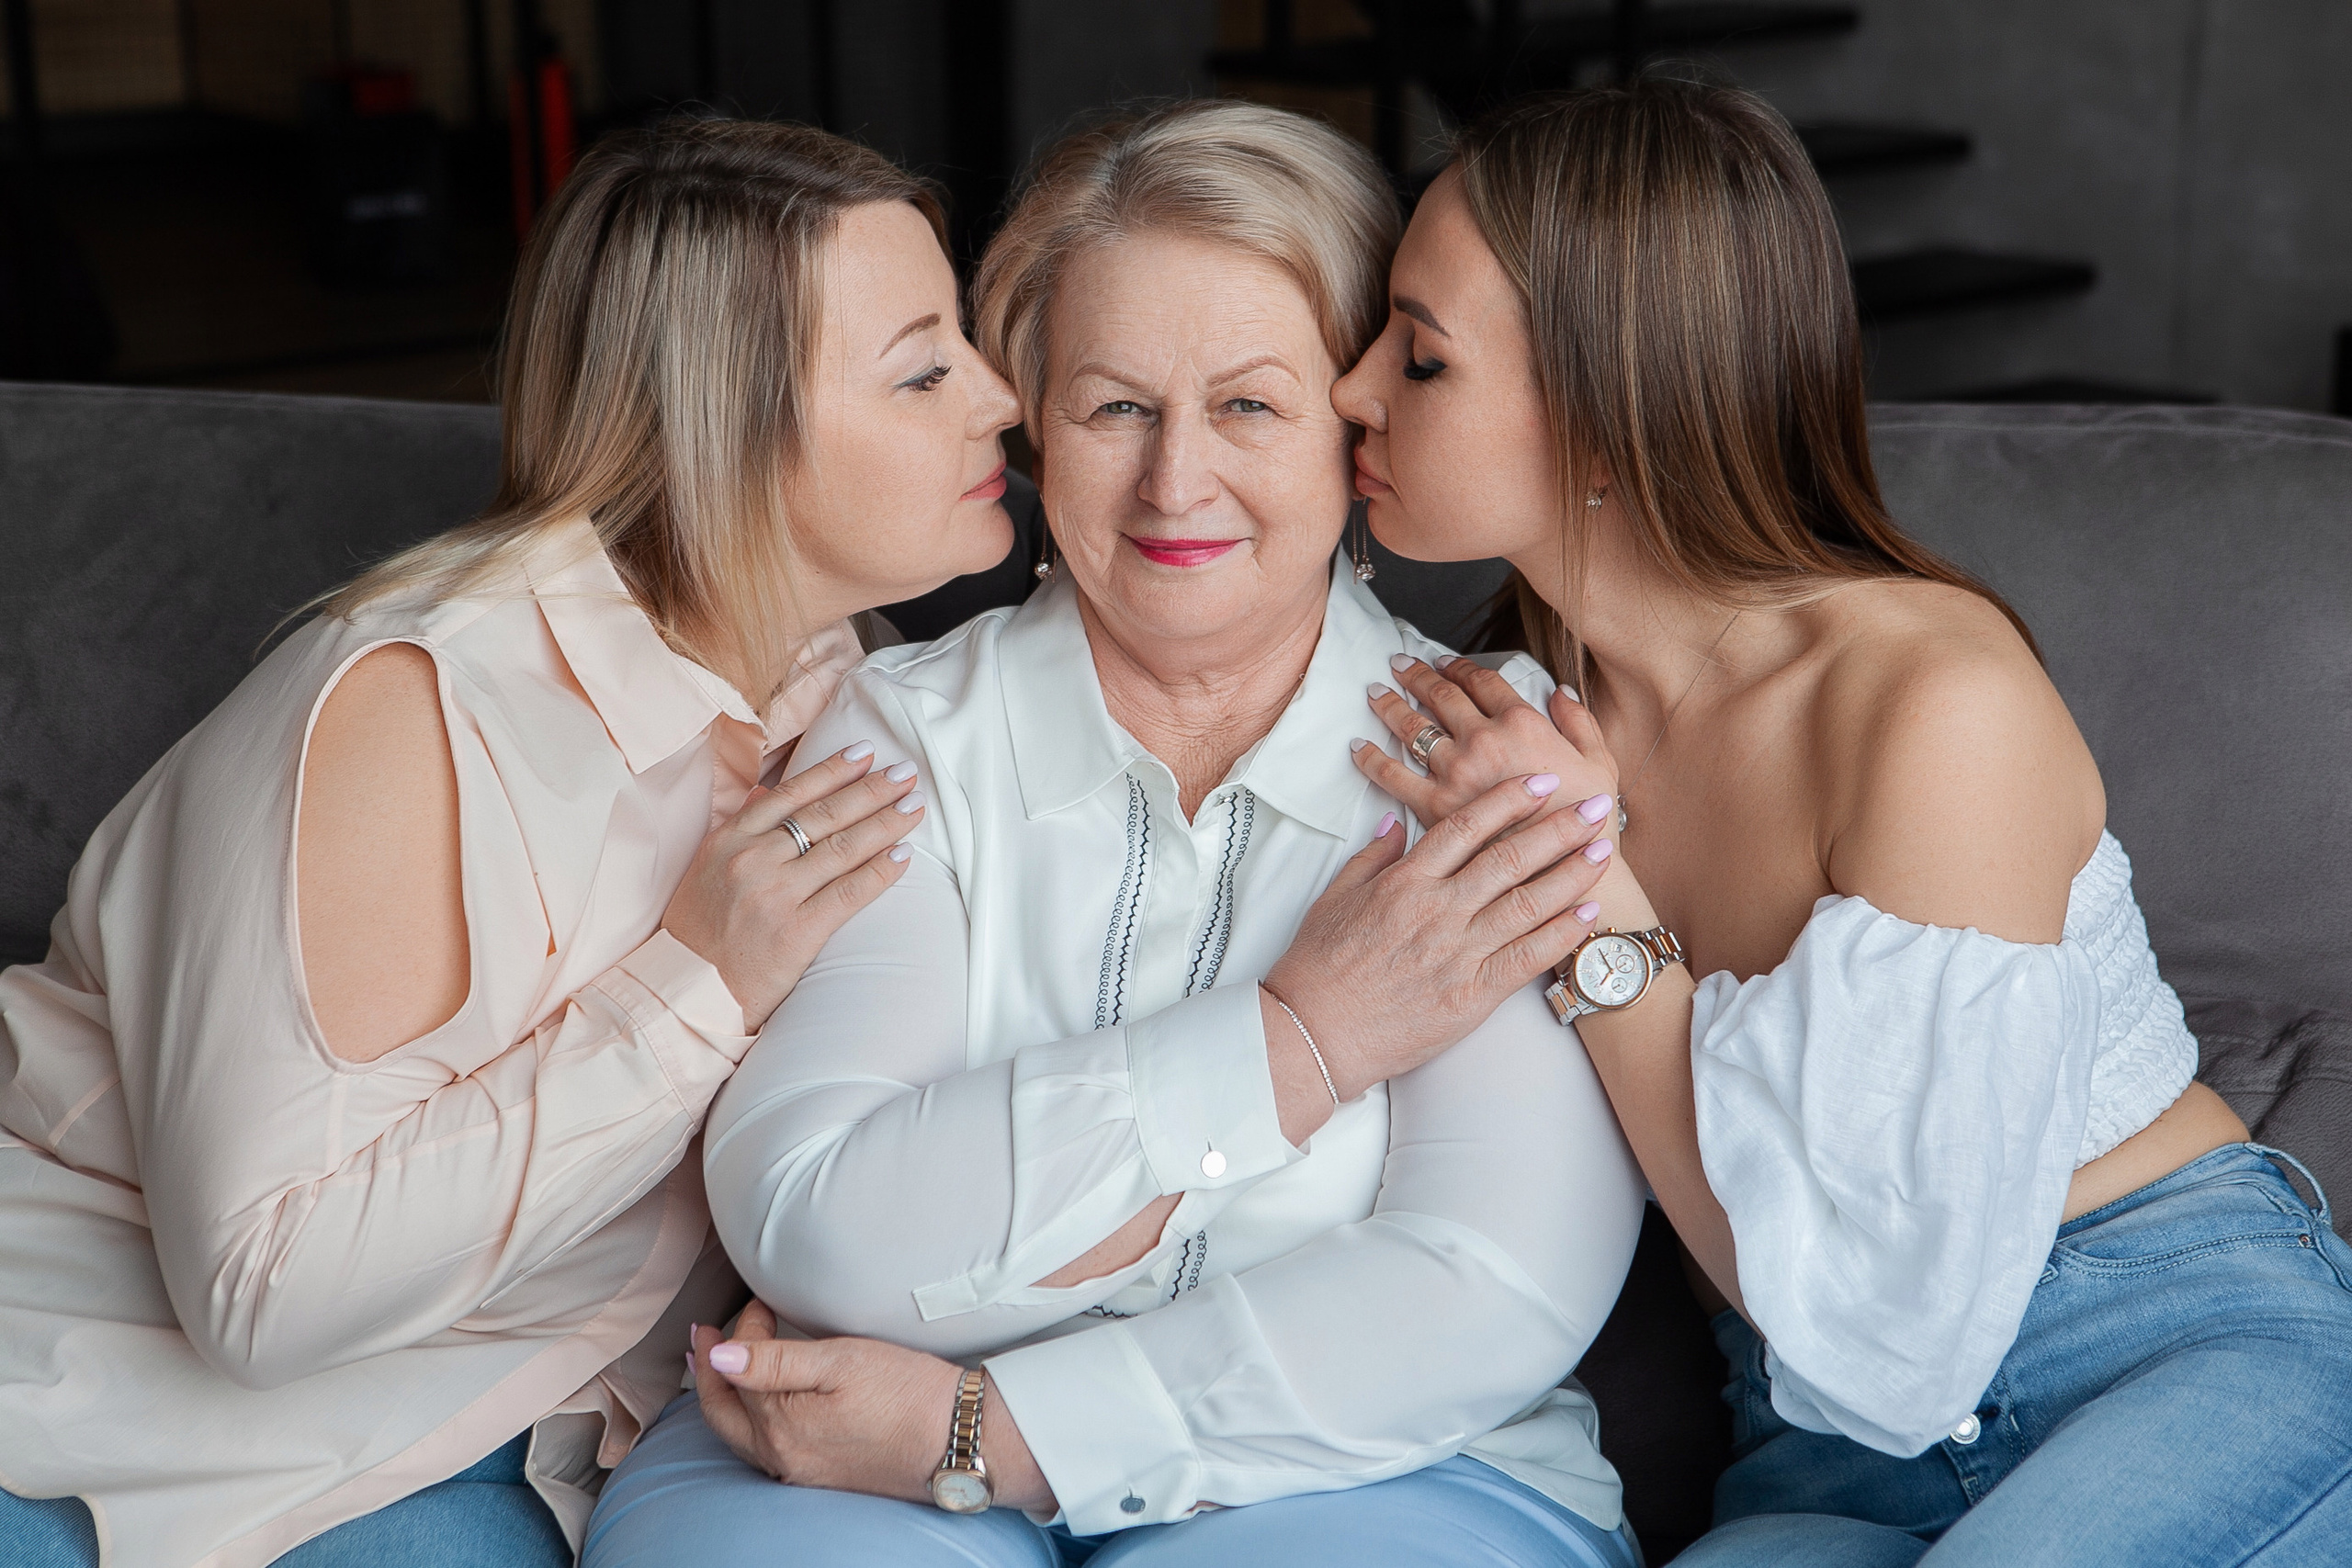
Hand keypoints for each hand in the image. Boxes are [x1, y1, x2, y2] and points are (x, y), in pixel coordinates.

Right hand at [661, 744, 924, 1029]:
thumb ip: (740, 827)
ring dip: (886, 823)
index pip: (791, 794)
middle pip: (825, 815)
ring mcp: (776, 895)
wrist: (687, 992)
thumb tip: (769, 791)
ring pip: (843, 848)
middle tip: (907, 774)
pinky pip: (849, 893)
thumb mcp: (707, 868)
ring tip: (915, 806)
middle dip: (872, 790)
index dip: (833, 770)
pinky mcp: (797, 932)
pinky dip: (880, 871)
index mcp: (730, 840)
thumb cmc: (699, 931)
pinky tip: (904, 855)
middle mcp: (753, 860)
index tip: (867, 753)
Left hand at [691, 1302, 1053, 1509]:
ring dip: (724, 1396)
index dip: (744, 1328)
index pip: (739, 1367)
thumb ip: (772, 1361)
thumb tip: (717, 1356)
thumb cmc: (906, 1392)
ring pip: (740, 1433)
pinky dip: (748, 1420)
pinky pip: (764, 1448)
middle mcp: (781, 1455)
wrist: (958, 1439)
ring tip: (717, 1367)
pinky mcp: (820, 1476)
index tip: (761, 1301)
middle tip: (702, 1334)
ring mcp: (799, 1470)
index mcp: (779, 1424)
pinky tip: (759, 1405)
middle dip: (707, 1369)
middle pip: (723, 1412)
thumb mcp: (840, 1360)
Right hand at [1263, 772, 1612, 1101]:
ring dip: (1572, 873)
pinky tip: (1588, 913)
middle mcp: (1436, 910)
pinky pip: (1526, 957)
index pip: (1465, 827)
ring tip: (1604, 849)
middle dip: (1557, 828)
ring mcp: (1457, 952)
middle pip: (1509, 857)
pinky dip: (1561, 933)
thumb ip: (1372, 857)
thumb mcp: (1334, 898)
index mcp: (1404, 882)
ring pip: (1527, 903)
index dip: (1508, 800)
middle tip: (1593, 807)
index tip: (1540, 782)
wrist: (1314, 1033)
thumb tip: (1396, 823)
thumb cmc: (1318, 967)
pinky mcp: (1471, 995)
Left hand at [1358, 655, 1618, 832]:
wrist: (1566, 875)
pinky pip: (1392, 776)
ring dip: (1391, 705)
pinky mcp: (1434, 807)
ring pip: (1412, 727)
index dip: (1460, 666)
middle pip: (1440, 696)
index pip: (1482, 681)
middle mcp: (1483, 741)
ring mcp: (1455, 773)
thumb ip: (1579, 722)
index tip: (1444, 660)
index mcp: (1522, 724)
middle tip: (1399, 664)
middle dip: (1417, 675)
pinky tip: (1358, 747)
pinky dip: (1371, 759)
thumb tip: (1560, 692)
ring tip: (1376, 692)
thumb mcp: (1599, 763)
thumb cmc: (1587, 822)